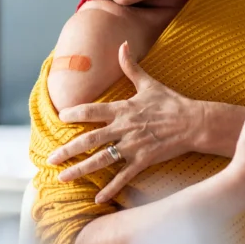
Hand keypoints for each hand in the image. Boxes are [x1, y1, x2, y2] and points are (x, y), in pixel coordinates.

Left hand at [48, 41, 199, 202]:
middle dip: (67, 150)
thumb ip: (131, 66)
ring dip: (80, 170)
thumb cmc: (171, 102)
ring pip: (101, 160)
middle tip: (50, 159)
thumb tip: (123, 44)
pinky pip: (123, 176)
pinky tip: (97, 199)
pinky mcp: (144, 160)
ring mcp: (133, 146)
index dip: (74, 114)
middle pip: (89, 140)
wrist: (194, 122)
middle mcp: (124, 128)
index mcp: (123, 109)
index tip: (61, 117)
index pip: (92, 111)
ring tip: (62, 177)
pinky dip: (110, 188)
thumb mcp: (149, 83)